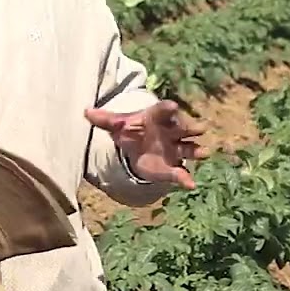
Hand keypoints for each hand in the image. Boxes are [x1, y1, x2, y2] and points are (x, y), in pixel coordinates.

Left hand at [85, 100, 208, 189]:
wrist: (137, 146)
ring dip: (197, 151)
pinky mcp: (174, 165)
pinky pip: (182, 172)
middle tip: (199, 128)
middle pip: (183, 127)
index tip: (172, 106)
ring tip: (204, 153)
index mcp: (156, 118)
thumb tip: (86, 112)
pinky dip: (186, 178)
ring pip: (189, 148)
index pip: (163, 110)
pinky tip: (190, 184)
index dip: (167, 108)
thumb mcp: (116, 125)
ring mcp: (175, 148)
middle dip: (191, 127)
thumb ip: (103, 120)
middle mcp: (170, 131)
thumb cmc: (130, 130)